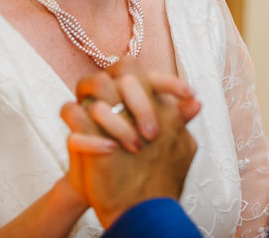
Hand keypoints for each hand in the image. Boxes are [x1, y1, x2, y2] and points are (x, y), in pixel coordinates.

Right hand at [61, 60, 199, 227]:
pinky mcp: (73, 129)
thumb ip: (176, 120)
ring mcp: (89, 108)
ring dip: (116, 118)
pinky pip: (71, 113)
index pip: (148, 74)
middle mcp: (111, 93)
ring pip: (95, 85)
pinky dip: (91, 135)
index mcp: (132, 92)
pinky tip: (111, 149)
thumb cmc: (142, 162)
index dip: (169, 81)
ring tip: (137, 145)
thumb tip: (197, 104)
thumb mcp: (162, 141)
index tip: (189, 95)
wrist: (118, 195)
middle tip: (155, 134)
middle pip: (122, 73)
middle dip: (141, 101)